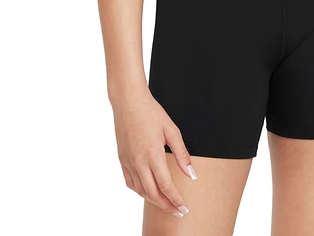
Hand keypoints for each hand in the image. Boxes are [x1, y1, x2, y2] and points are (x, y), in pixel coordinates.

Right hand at [112, 88, 197, 216]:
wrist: (128, 101)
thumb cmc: (152, 112)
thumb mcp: (172, 130)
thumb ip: (182, 154)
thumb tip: (192, 174)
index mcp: (153, 154)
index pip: (166, 186)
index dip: (176, 200)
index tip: (184, 208)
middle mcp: (138, 162)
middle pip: (153, 193)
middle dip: (166, 206)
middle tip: (178, 212)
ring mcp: (128, 162)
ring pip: (141, 191)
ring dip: (154, 201)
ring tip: (166, 204)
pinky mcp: (122, 160)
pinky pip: (130, 183)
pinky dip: (140, 191)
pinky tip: (148, 192)